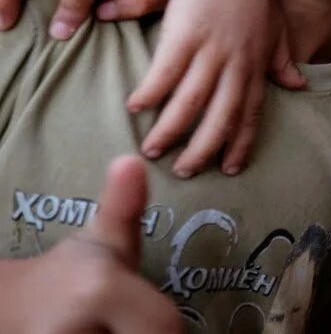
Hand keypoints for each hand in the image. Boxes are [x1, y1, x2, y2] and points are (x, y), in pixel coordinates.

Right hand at [0, 156, 181, 332]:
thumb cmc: (67, 277)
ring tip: (103, 328)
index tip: (154, 324)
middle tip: (118, 323)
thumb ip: (123, 209)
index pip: (166, 329)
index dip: (165, 332)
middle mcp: (70, 328)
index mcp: (98, 290)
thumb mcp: (99, 244)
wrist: (6, 308)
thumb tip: (132, 162)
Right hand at [130, 0, 303, 177]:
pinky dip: (151, 92)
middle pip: (219, 117)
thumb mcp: (274, 28)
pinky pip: (165, 72)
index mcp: (255, 66)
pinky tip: (136, 107)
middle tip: (184, 172)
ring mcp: (210, 50)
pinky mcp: (185, 34)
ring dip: (169, 130)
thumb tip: (299, 84)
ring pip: (190, 102)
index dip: (240, 143)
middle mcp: (235, 64)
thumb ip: (281, 60)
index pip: (249, 114)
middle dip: (202, 149)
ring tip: (152, 149)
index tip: (229, 169)